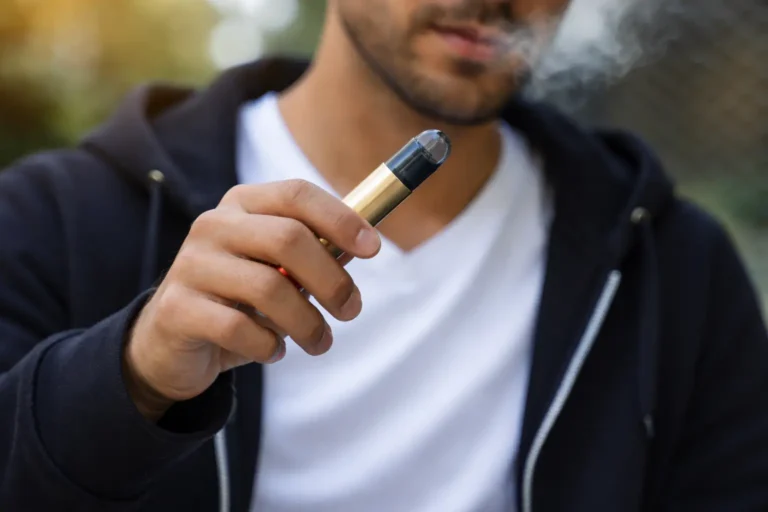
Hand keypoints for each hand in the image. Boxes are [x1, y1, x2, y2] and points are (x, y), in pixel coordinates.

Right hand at [124, 180, 380, 419]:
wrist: (172, 340)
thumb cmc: (239, 298)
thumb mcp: (278, 269)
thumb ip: (316, 254)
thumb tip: (363, 245)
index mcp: (243, 204)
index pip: (296, 194)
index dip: (340, 218)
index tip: (373, 248)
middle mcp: (214, 225)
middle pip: (289, 238)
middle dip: (332, 281)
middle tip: (351, 310)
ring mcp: (191, 264)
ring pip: (269, 288)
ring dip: (307, 323)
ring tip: (319, 342)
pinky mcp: (177, 308)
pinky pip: (239, 328)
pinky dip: (269, 346)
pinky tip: (273, 351)